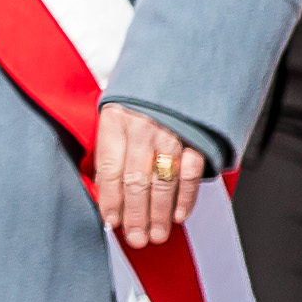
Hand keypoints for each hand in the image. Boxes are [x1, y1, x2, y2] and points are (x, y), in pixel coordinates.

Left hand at [92, 104, 210, 250]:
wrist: (181, 62)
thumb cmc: (143, 93)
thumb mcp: (116, 109)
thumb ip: (111, 144)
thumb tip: (104, 188)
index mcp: (116, 118)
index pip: (109, 169)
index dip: (110, 200)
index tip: (111, 221)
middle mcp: (143, 126)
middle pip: (135, 181)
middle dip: (135, 215)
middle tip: (136, 239)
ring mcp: (172, 132)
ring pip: (162, 181)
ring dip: (158, 214)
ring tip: (155, 235)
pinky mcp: (197, 136)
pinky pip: (190, 174)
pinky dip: (185, 197)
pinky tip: (178, 216)